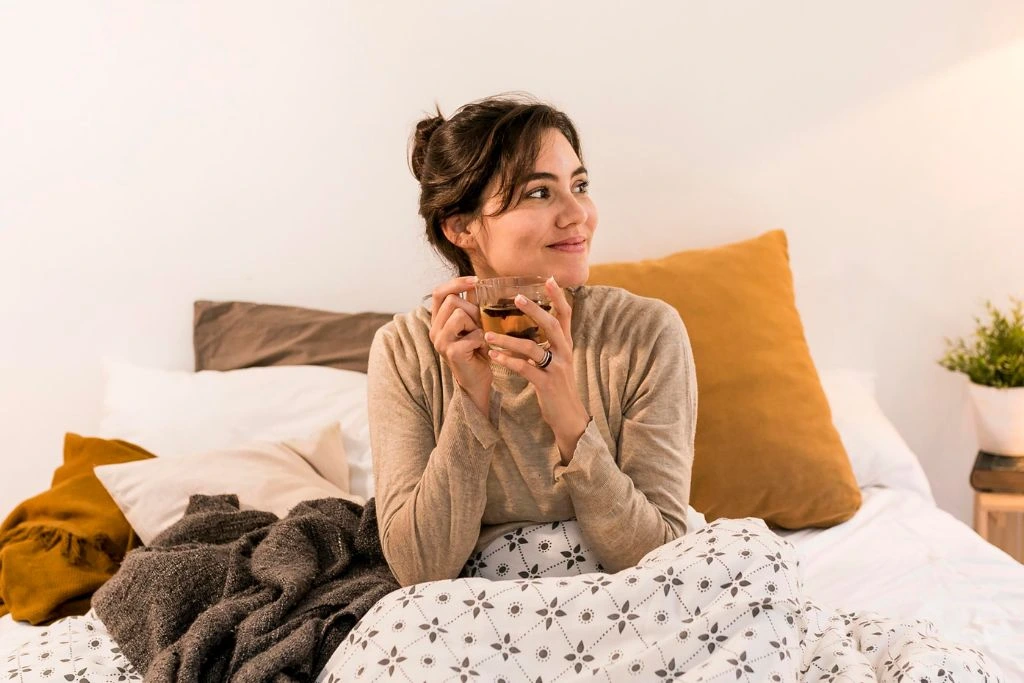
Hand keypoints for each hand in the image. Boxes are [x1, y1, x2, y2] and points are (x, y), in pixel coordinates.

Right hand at [428, 275, 491, 413]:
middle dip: (472, 309)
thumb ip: (471, 305)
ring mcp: (441, 342)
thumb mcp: (472, 323)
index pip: (438, 292)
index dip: (456, 283)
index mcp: (438, 320)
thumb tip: (477, 282)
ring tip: (479, 337)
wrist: (477, 379)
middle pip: (451, 301)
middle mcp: (434, 330)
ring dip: (476, 325)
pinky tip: (481, 349)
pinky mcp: (451, 353)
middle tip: (479, 325)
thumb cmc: (476, 349)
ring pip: (459, 315)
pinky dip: (481, 340)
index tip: (476, 280)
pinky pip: (471, 334)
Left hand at [485, 277, 588, 461]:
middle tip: (517, 297)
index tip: (548, 279)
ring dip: (508, 341)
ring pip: (533, 348)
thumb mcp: (557, 360)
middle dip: (535, 310)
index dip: (558, 296)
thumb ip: (549, 342)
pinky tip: (494, 357)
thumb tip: (536, 322)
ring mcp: (557, 368)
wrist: (569, 417)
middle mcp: (564, 352)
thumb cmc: (558, 386)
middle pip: (552, 324)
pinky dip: (508, 362)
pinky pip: (526, 369)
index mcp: (566, 344)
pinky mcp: (547, 384)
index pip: (565, 314)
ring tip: (488, 336)